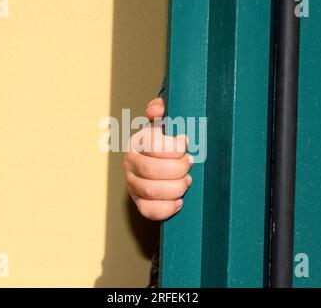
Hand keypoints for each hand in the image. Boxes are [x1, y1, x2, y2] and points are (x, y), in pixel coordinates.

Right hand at [123, 98, 192, 220]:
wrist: (162, 163)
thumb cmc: (167, 143)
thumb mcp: (165, 123)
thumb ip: (161, 109)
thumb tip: (155, 111)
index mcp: (137, 142)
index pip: (153, 146)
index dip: (174, 147)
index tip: (186, 144)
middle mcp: (130, 164)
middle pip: (152, 170)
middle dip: (178, 169)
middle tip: (190, 164)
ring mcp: (132, 185)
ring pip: (151, 191)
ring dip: (176, 187)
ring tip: (187, 181)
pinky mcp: (139, 203)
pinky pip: (148, 210)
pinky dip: (166, 208)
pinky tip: (179, 202)